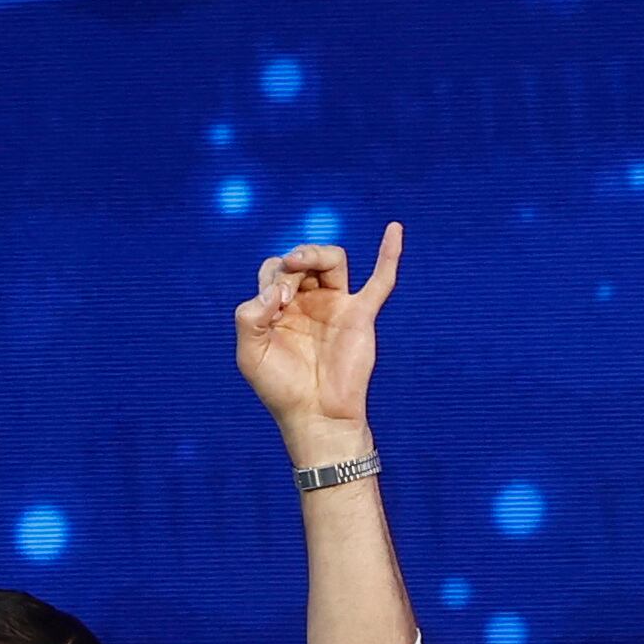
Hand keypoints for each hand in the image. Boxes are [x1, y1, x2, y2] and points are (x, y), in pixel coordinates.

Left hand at [237, 223, 401, 460]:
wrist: (315, 415)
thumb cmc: (281, 389)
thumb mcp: (249, 355)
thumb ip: (249, 318)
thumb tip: (275, 289)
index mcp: (279, 310)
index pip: (273, 272)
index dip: (270, 277)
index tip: (271, 306)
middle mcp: (307, 302)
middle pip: (302, 260)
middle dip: (290, 264)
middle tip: (284, 292)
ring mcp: (336, 306)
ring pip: (331, 261)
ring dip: (316, 255)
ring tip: (302, 265)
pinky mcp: (362, 314)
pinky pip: (381, 279)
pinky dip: (390, 253)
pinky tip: (394, 228)